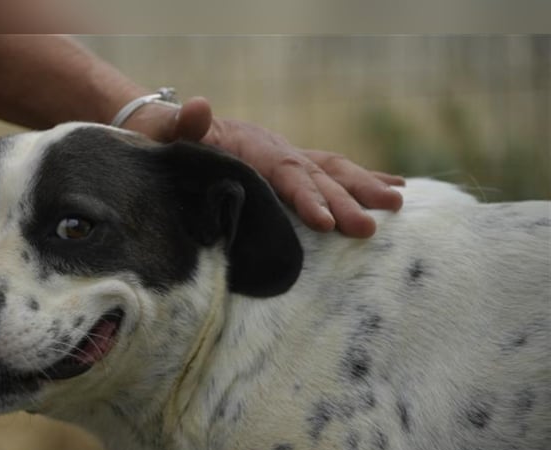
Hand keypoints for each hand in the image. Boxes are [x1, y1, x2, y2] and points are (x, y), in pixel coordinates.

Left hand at [124, 97, 403, 237]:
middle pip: (317, 176)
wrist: (172, 126)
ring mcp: (288, 155)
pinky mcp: (292, 164)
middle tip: (368, 230)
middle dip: (345, 202)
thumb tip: (198, 105)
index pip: (286, 173)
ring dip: (365, 186)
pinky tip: (395, 188)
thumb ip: (182, 124)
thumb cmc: (167, 137)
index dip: (306, 196)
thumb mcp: (166, 131)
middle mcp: (278, 149)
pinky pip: (331, 170)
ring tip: (398, 204)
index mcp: (253, 147)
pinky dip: (364, 177)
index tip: (325, 221)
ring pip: (334, 170)